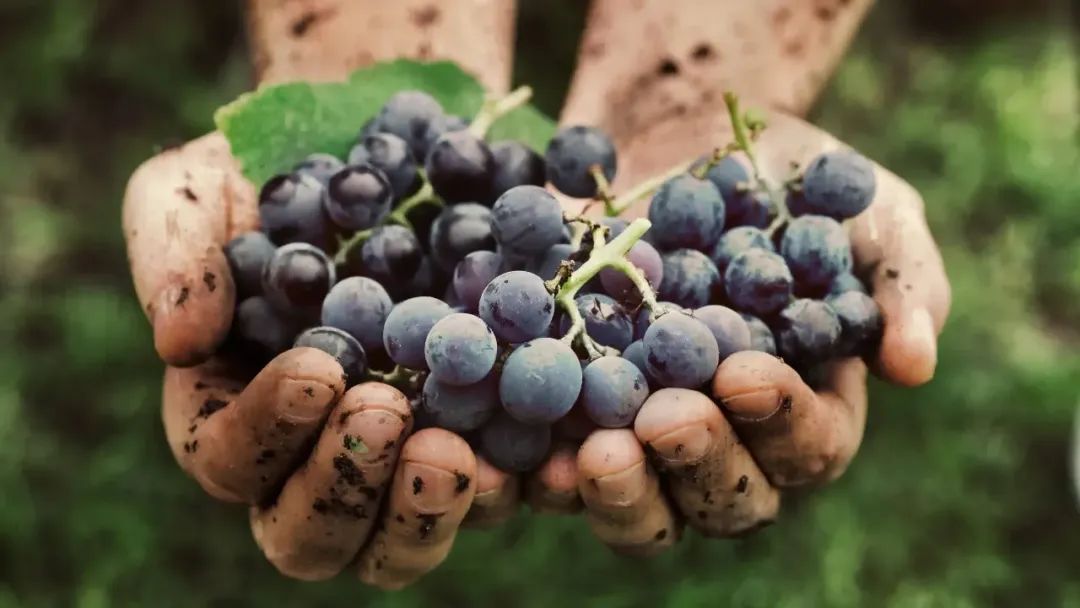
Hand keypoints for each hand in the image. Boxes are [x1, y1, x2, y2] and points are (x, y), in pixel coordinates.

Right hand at [124, 134, 489, 588]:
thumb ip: (173, 254)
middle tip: (386, 413)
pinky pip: (501, 492)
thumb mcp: (198, 189)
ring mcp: (403, 456)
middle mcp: (317, 456)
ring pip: (402, 542)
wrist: (383, 149)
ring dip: (427, 512)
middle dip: (345, 487)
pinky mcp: (483, 439)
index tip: (319, 370)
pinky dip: (522, 486)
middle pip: (312, 536)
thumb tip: (179, 341)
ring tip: (459, 453)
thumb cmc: (272, 175)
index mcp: (238, 413)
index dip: (266, 430)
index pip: (231, 459)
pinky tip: (549, 453)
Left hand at [548, 108, 949, 550]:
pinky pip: (552, 458)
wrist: (683, 137)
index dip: (781, 421)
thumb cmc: (792, 181)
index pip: (809, 445)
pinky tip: (515, 447)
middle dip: (697, 464)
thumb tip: (914, 367)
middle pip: (723, 498)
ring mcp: (645, 431)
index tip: (746, 373)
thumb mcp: (867, 211)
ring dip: (617, 491)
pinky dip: (533, 464)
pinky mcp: (572, 408)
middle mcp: (728, 439)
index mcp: (807, 408)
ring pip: (639, 502)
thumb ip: (901, 283)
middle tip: (666, 420)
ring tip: (592, 455)